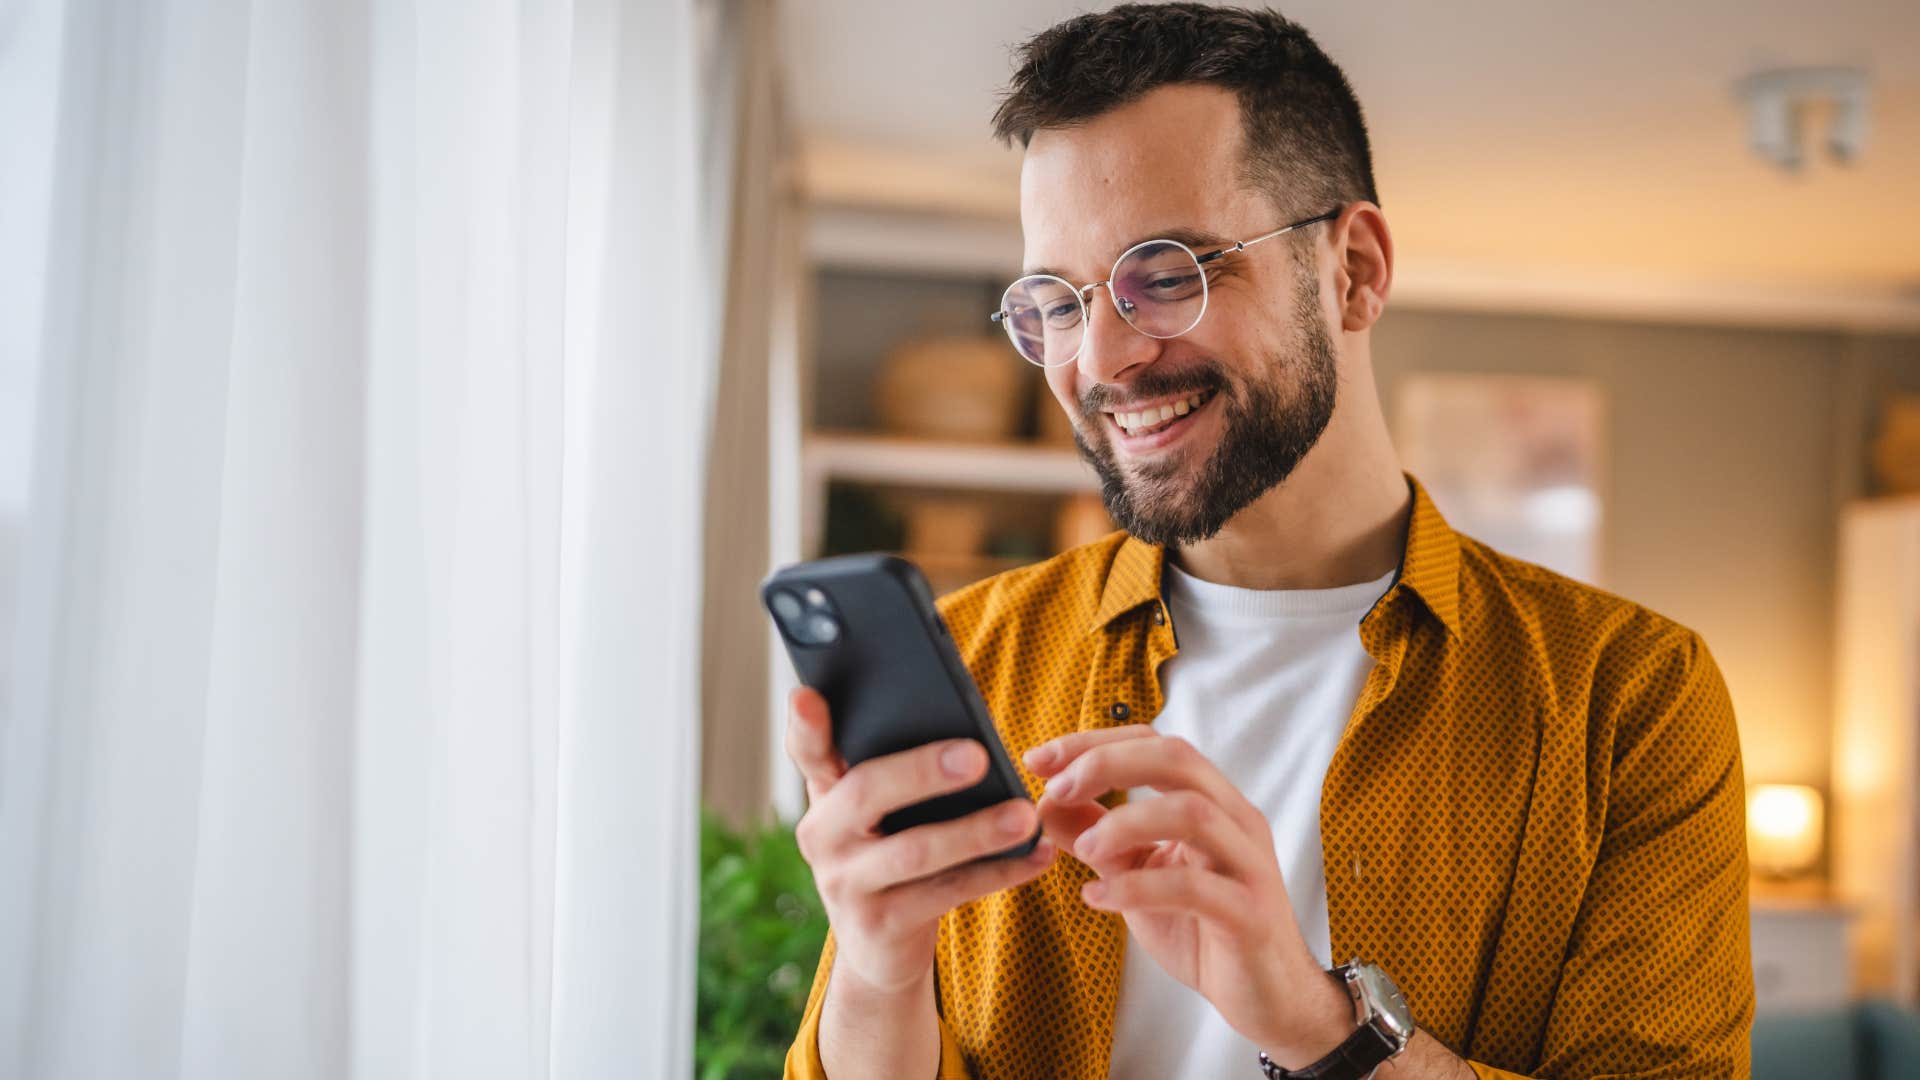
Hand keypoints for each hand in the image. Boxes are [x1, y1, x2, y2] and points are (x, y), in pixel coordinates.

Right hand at [785, 687, 1056, 996]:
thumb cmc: (892, 857)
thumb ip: (897, 771)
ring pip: (914, 851)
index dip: (804, 725)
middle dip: (922, 771)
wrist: (880, 950)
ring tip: (1024, 815)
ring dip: (975, 831)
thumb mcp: (878, 815)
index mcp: (825, 794)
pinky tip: (1036, 856)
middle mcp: (822, 836)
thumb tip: (970, 732)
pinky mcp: (880, 926)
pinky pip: (947, 893)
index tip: (806, 696)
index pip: (808, 751)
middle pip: (866, 792)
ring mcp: (845, 884)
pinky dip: (998, 872)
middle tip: (978, 756)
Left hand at [1024, 726, 1353, 1065]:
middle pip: (1178, 759)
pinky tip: (1097, 899)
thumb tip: (1045, 804)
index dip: (1094, 743)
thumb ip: (1098, 836)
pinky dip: (1137, 889)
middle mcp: (1236, 821)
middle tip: (1056, 790)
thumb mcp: (1138, 875)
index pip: (1154, 743)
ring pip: (1192, 813)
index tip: (1038, 759)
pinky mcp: (1249, 915)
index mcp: (1212, 802)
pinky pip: (1194, 888)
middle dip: (1107, 764)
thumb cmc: (1204, 930)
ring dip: (1124, 823)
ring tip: (1083, 851)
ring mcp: (1248, 865)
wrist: (1266, 996)